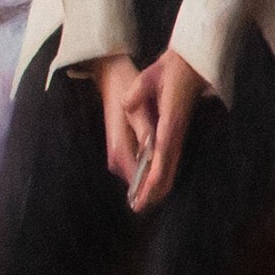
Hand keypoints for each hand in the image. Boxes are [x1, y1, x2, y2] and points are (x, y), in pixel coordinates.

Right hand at [93, 54, 153, 195]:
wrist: (110, 77)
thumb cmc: (126, 89)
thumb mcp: (137, 108)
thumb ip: (144, 132)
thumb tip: (152, 151)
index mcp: (119, 146)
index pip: (135, 177)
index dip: (148, 189)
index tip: (159, 197)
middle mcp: (115, 154)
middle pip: (135, 181)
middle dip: (150, 189)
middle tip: (164, 197)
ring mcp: (117, 153)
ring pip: (135, 175)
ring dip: (149, 182)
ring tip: (163, 192)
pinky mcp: (121, 148)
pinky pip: (136, 166)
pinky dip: (147, 171)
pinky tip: (161, 174)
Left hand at [126, 48, 210, 213]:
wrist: (194, 62)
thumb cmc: (172, 68)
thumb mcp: (151, 75)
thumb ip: (137, 92)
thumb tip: (127, 106)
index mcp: (171, 120)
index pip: (162, 154)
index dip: (154, 176)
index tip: (146, 193)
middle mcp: (176, 130)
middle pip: (168, 167)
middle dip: (155, 189)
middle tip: (139, 207)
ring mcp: (179, 132)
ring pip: (170, 165)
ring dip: (158, 184)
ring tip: (143, 201)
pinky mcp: (177, 130)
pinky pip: (170, 158)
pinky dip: (161, 173)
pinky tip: (153, 181)